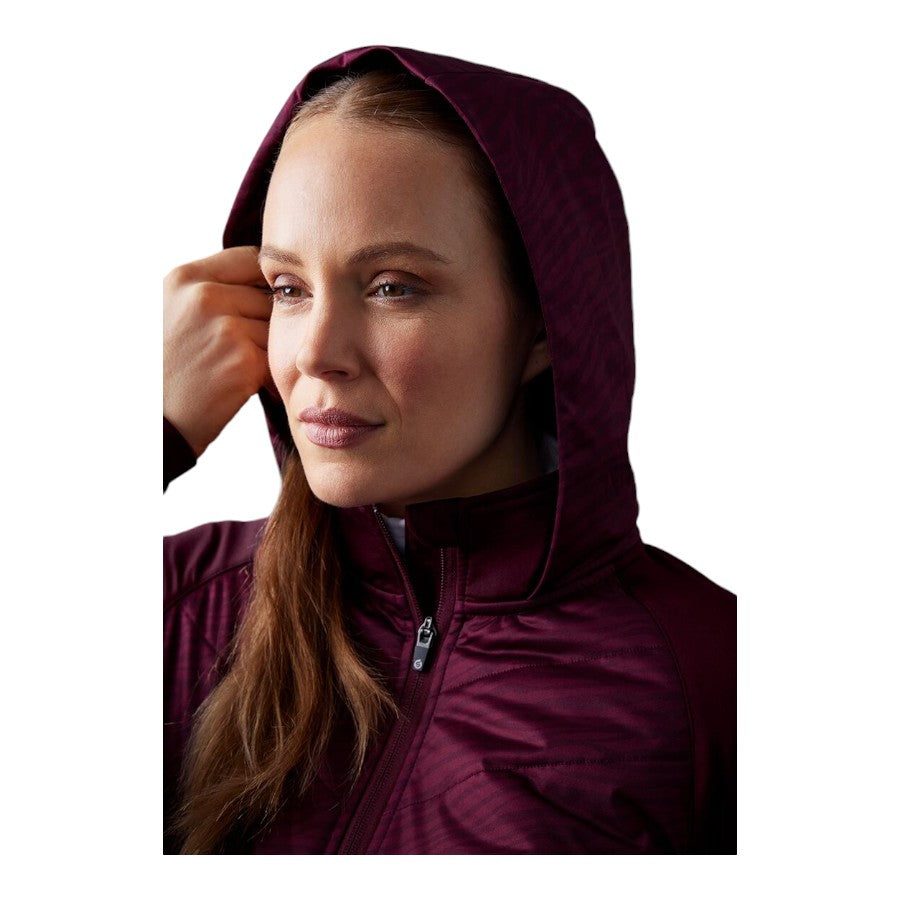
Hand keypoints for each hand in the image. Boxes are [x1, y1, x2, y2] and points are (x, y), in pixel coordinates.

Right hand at [163, 245, 274, 457]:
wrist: (156, 422)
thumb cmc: (167, 368)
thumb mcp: (172, 312)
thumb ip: (211, 289)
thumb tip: (265, 273)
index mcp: (184, 278)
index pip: (248, 259)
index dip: (260, 282)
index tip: (257, 302)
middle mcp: (203, 297)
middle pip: (266, 297)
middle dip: (263, 322)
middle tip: (241, 348)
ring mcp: (226, 327)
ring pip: (274, 329)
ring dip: (267, 350)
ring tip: (237, 368)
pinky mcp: (245, 360)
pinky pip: (276, 359)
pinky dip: (268, 375)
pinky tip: (244, 385)